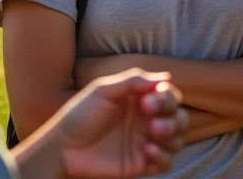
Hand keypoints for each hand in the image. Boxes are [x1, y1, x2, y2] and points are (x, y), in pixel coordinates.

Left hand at [55, 69, 187, 177]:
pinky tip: (148, 151)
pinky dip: (163, 156)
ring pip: (178, 140)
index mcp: (141, 101)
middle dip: (174, 118)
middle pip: (180, 118)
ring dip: (172, 135)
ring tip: (153, 132)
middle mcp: (148, 121)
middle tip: (152, 121)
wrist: (62, 147)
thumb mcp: (103, 90)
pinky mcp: (142, 164)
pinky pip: (167, 162)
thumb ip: (133, 81)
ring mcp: (146, 143)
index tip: (149, 101)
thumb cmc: (80, 115)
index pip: (169, 97)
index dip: (166, 98)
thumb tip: (166, 78)